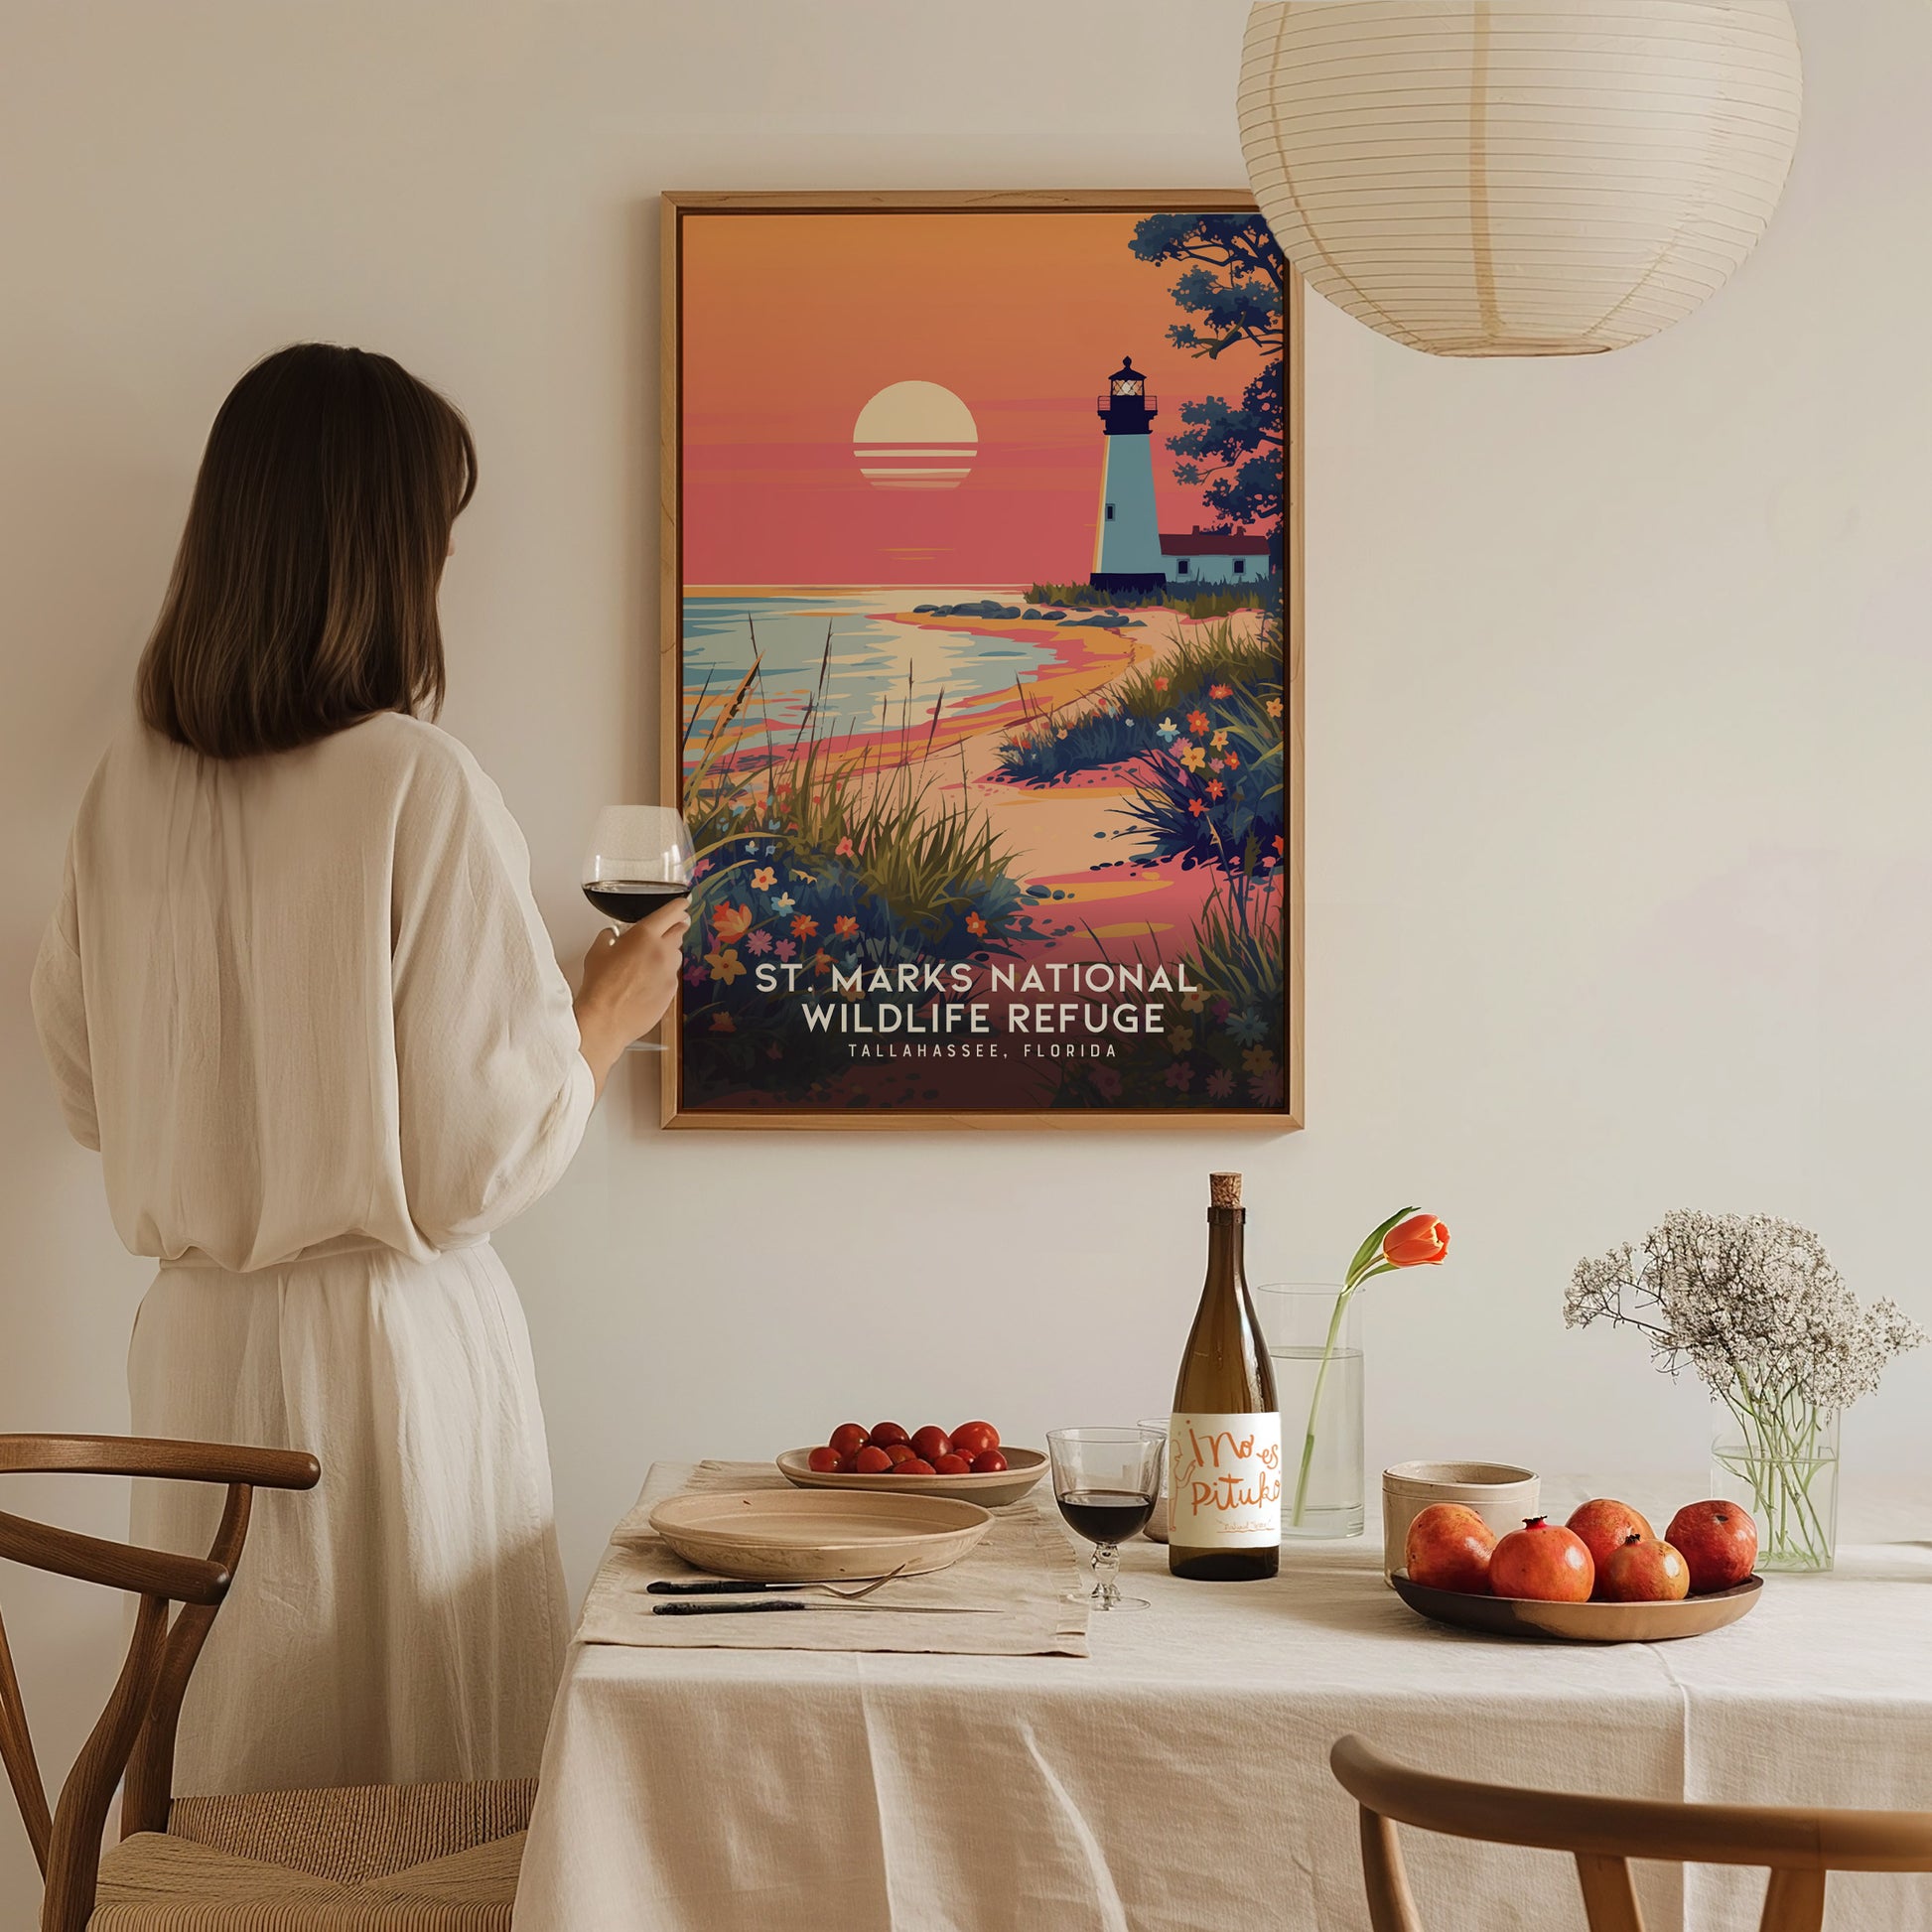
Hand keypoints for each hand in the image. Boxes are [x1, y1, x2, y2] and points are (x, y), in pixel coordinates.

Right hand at [574, 897, 691, 1094]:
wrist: (605, 1019)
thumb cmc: (599, 986)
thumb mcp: (597, 952)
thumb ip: (609, 937)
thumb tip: (612, 935)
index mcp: (645, 935)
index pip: (671, 912)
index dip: (678, 906)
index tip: (683, 903)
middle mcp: (663, 951)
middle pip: (679, 931)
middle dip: (675, 928)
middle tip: (668, 929)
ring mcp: (670, 973)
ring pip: (676, 955)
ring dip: (667, 953)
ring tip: (648, 962)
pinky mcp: (672, 992)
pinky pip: (671, 977)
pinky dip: (663, 975)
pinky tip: (647, 983)